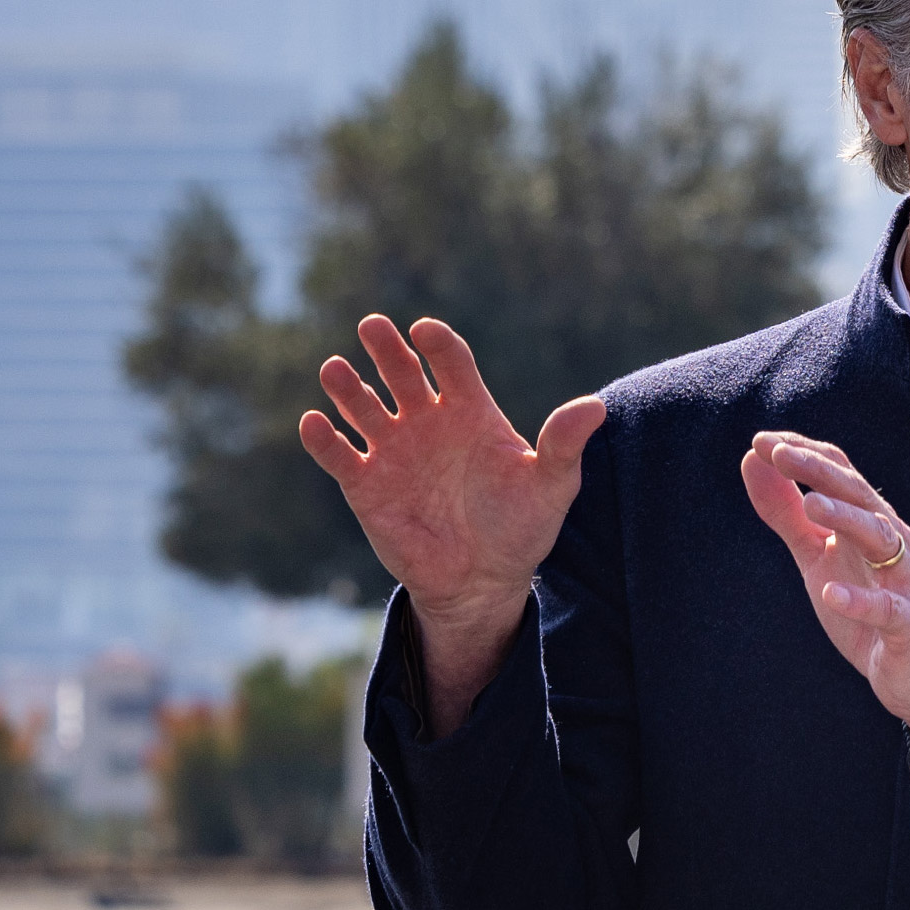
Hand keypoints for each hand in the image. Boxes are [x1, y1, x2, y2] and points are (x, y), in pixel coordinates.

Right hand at [301, 315, 604, 737]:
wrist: (482, 581)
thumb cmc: (520, 529)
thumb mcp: (550, 486)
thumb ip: (563, 445)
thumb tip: (595, 407)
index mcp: (470, 411)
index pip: (451, 362)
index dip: (438, 344)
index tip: (425, 332)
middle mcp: (427, 422)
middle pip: (402, 373)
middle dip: (386, 350)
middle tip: (372, 327)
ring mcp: (393, 451)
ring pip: (363, 406)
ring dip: (347, 386)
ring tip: (335, 370)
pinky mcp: (366, 485)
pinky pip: (338, 455)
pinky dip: (323, 439)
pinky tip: (314, 423)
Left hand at [740, 431, 909, 754]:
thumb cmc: (866, 608)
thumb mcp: (816, 557)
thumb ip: (786, 513)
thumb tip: (753, 460)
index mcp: (869, 521)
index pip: (840, 473)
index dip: (804, 454)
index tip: (762, 441)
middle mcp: (892, 541)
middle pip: (859, 495)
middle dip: (820, 472)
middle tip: (780, 454)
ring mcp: (904, 581)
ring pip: (880, 538)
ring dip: (846, 518)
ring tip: (811, 504)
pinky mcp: (908, 624)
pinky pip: (888, 609)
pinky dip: (860, 600)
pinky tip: (831, 593)